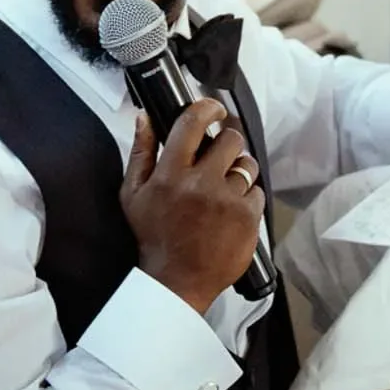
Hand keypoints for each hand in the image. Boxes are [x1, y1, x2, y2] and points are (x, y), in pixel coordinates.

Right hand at [121, 100, 266, 313]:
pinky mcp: (248, 218)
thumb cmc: (153, 236)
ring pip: (247, 164)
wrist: (177, 281)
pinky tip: (232, 209)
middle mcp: (201, 183)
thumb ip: (140, 152)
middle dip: (227, 142)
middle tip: (221, 153)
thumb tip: (146, 116)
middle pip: (230, 139)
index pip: (193, 123)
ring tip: (226, 185)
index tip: (215, 110)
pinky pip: (257, 191)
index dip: (208, 108)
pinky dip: (247, 197)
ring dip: (239, 170)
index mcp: (170, 174)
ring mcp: (228, 200)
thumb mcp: (132, 194)